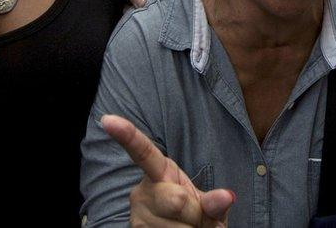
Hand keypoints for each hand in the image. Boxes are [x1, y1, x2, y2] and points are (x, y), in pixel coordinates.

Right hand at [102, 115, 235, 226]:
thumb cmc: (196, 219)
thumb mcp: (209, 207)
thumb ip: (215, 201)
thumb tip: (227, 197)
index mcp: (160, 172)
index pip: (144, 152)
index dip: (127, 135)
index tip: (108, 119)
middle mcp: (141, 192)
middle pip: (177, 200)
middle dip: (195, 213)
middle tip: (194, 218)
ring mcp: (137, 215)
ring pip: (178, 227)